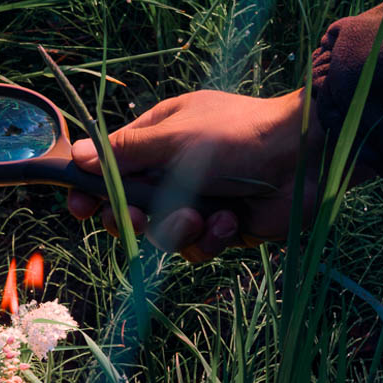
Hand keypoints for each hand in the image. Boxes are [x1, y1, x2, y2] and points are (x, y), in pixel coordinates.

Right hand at [67, 87, 333, 261]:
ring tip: (204, 215)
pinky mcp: (222, 227)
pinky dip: (212, 238)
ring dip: (180, 230)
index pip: (109, 166)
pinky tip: (232, 220)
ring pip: (162, 235)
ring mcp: (198, 200)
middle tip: (140, 219)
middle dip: (134, 219)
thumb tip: (77, 156)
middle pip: (130, 209)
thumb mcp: (175, 138)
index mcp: (158, 138)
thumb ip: (125, 153)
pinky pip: (197, 248)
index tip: (78, 207)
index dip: (90, 189)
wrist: (305, 158)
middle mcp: (173, 171)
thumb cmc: (238, 135)